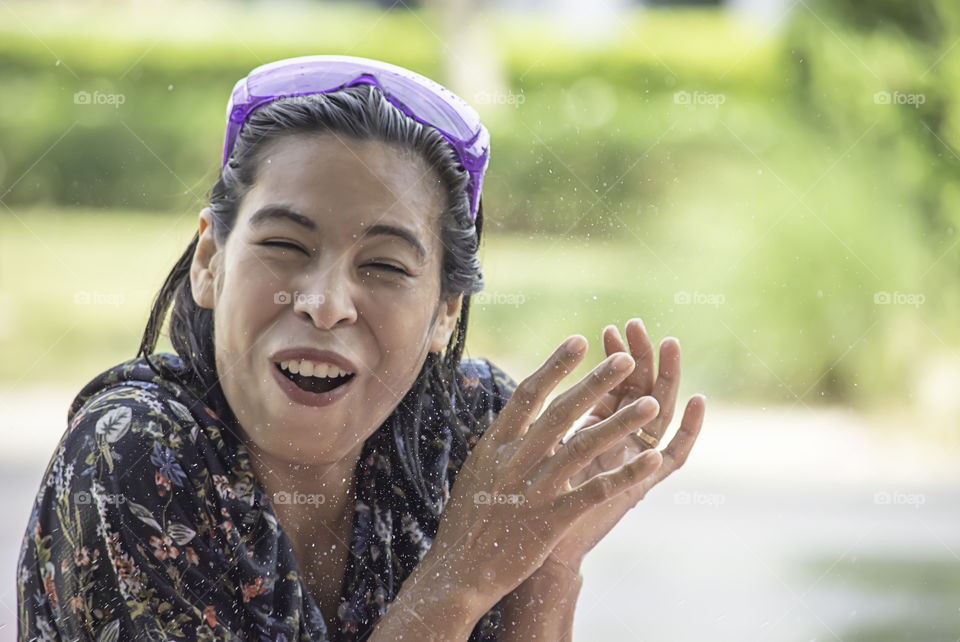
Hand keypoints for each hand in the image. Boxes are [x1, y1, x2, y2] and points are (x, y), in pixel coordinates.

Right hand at [408, 334, 664, 618]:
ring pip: (585, 446)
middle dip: (597, 382)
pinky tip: (651, 459)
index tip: (578, 341)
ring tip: (650, 403)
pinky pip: (596, 491)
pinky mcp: (553, 519)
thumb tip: (521, 414)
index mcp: (496, 444)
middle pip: (562, 411)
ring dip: (621, 423)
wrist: (457, 570)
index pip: (529, 394)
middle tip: (626, 359)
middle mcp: (516, 460)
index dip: (555, 365)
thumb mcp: (477, 471)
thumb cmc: (466, 521)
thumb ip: (502, 443)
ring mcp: (535, 489)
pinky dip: (626, 474)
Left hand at [544, 318, 705, 571]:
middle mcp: (616, 446)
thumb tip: (529, 387)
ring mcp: (634, 464)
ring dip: (666, 377)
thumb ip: (542, 424)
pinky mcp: (644, 487)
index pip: (607, 387)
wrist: (539, 553)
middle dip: (638, 357)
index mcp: (592, 434)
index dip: (608, 360)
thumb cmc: (530, 504)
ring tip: (670, 343)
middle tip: (639, 325)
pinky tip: (699, 400)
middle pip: (635, 391)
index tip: (604, 330)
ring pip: (659, 413)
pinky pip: (677, 455)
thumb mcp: (535, 455)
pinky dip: (692, 428)